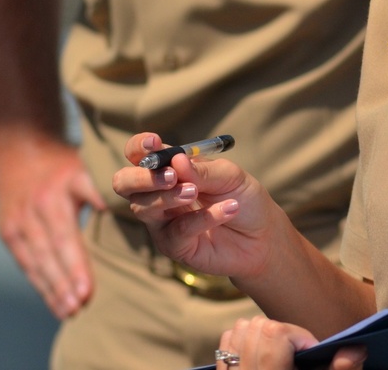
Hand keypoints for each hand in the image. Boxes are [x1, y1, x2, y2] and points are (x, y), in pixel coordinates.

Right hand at [0, 135, 104, 318]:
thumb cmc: (61, 162)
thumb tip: (119, 207)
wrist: (19, 148)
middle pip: (49, 256)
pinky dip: (39, 283)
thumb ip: (99, 189)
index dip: (76, 266)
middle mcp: (32, 213)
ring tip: (69, 311)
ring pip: (35, 263)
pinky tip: (54, 301)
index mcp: (54, 198)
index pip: (65, 239)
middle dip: (64, 284)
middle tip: (79, 307)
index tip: (87, 290)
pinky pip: (25, 262)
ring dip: (52, 289)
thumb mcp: (83, 168)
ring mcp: (16, 224)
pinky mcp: (8, 232)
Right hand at [112, 132, 286, 282]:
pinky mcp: (174, 246)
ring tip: (196, 191)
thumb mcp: (230, 176)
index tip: (154, 142)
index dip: (139, 147)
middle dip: (142, 177)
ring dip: (170, 196)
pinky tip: (228, 209)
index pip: (139, 154)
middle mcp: (158, 194)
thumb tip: (177, 160)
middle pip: (124, 183)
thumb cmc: (244, 198)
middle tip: (172, 177)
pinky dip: (203, 217)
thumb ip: (203, 170)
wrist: (263, 236)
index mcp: (169, 169)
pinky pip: (178, 231)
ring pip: (144, 207)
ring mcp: (163, 221)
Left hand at [216, 317, 366, 369]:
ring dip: (262, 332)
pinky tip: (260, 353)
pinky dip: (244, 338)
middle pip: (259, 327)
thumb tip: (355, 348)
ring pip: (241, 329)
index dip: (298, 335)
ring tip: (279, 351)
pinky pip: (228, 341)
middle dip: (283, 332)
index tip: (310, 352)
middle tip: (297, 353)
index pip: (276, 333)